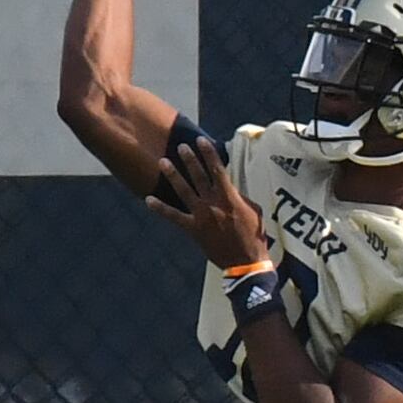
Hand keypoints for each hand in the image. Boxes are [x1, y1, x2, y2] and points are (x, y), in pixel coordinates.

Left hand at [155, 137, 271, 273]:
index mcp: (230, 197)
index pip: (218, 169)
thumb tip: (230, 190)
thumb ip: (240, 198)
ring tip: (163, 162)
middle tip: (180, 147)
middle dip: (189, 159)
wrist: (245, 262)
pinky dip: (161, 208)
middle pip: (198, 176)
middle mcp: (213, 203)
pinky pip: (174, 216)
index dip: (209, 153)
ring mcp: (201, 215)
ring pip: (184, 191)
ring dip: (173, 175)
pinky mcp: (193, 229)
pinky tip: (148, 199)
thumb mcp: (253, 211)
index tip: (201, 140)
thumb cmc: (254, 236)